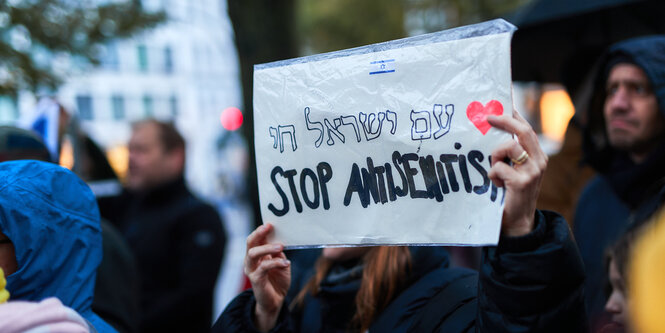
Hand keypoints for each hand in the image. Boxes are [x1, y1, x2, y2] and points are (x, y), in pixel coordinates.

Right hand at [244, 223, 290, 331]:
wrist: (276, 301)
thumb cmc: (278, 280)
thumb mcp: (281, 263)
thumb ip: (279, 253)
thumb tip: (280, 242)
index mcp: (256, 254)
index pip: (256, 239)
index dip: (261, 230)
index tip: (270, 223)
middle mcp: (251, 260)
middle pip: (250, 243)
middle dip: (258, 233)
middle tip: (269, 227)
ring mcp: (251, 270)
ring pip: (253, 253)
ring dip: (267, 248)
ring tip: (280, 246)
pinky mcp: (255, 279)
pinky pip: (264, 267)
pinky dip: (276, 263)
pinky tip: (286, 263)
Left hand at [487, 110, 547, 236]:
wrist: (517, 223)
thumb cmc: (510, 194)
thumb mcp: (513, 170)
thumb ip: (509, 154)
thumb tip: (491, 130)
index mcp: (538, 156)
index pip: (527, 129)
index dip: (514, 115)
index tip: (499, 106)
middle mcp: (539, 162)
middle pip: (523, 131)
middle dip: (504, 121)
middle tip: (487, 117)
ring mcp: (532, 172)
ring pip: (509, 147)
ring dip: (495, 156)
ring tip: (494, 170)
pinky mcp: (521, 182)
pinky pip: (499, 167)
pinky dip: (492, 174)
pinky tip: (495, 184)